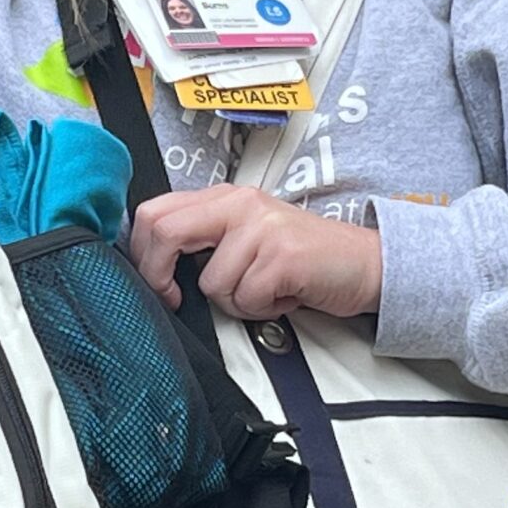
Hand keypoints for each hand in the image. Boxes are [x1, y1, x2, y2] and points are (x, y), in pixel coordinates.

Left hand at [127, 185, 381, 321]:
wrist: (365, 264)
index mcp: (225, 198)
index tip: (156, 281)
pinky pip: (245, 298)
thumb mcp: (247, 237)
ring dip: (235, 302)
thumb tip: (154, 266)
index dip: (141, 253)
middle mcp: (241, 204)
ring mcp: (262, 227)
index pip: (155, 211)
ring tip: (265, 290)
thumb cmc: (304, 258)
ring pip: (210, 282)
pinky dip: (262, 310)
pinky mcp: (282, 256)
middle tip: (177, 298)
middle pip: (164, 231)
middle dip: (159, 275)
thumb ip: (206, 240)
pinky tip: (283, 296)